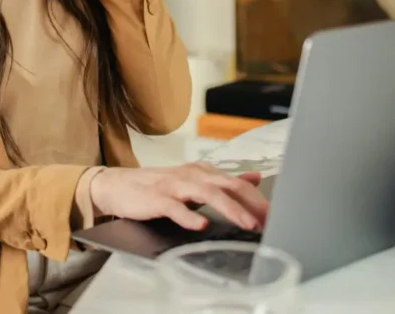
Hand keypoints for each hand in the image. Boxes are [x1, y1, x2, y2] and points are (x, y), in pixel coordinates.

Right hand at [89, 163, 268, 231]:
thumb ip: (224, 181)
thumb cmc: (157, 186)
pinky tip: (200, 224)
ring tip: (247, 224)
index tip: (277, 216)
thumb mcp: (194, 181)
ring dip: (229, 209)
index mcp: (202, 171)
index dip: (259, 199)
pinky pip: (174, 207)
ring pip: (206, 193)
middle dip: (252, 203)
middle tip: (270, 220)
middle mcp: (191, 174)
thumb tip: (254, 177)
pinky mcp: (156, 198)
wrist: (117, 185)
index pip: (237, 183)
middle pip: (227, 185)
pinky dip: (188, 215)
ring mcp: (173, 185)